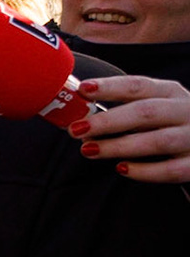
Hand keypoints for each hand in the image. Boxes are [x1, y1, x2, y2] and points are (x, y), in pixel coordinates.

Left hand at [73, 76, 189, 183]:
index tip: (82, 90)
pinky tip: (122, 169)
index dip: (110, 87)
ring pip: (158, 141)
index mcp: (170, 93)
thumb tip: (81, 119)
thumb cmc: (173, 125)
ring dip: (119, 146)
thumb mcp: (157, 108)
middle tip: (76, 129)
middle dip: (108, 121)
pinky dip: (145, 171)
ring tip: (89, 149)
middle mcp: (186, 111)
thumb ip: (126, 111)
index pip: (139, 85)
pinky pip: (171, 170)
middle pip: (146, 112)